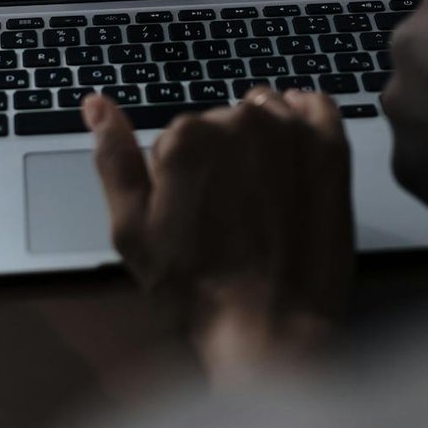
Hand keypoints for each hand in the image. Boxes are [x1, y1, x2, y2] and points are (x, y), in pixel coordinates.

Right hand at [84, 87, 353, 385]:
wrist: (271, 325)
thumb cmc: (195, 286)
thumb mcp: (133, 229)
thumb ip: (113, 158)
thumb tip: (95, 102)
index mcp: (186, 136)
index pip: (179, 136)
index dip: (182, 176)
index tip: (194, 211)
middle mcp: (240, 120)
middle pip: (223, 122)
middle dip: (222, 157)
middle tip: (229, 213)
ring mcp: (291, 131)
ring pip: (266, 112)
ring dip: (261, 140)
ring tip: (263, 195)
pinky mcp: (331, 146)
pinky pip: (316, 106)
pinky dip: (303, 121)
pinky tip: (295, 158)